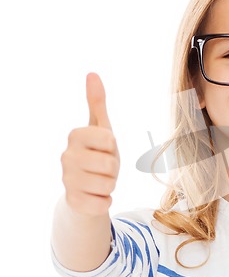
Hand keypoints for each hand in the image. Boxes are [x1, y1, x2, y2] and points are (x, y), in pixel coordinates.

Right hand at [61, 73, 119, 216]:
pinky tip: (96, 195)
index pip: (109, 140)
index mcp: (75, 136)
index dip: (113, 147)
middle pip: (110, 164)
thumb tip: (92, 74)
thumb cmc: (98, 153)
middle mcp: (66, 157)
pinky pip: (103, 203)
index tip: (104, 149)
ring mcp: (67, 180)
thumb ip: (97, 102)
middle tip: (104, 167)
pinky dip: (106, 201)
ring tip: (100, 180)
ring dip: (111, 185)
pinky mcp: (73, 202)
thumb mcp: (101, 128)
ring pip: (108, 185)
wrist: (87, 187)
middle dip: (114, 168)